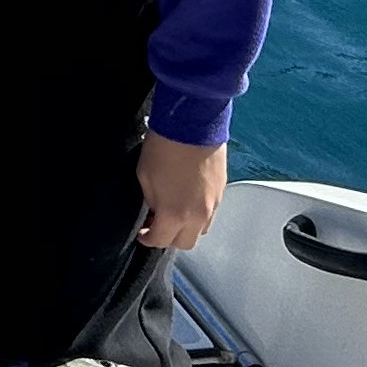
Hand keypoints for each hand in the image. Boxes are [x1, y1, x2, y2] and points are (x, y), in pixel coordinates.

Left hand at [136, 132, 225, 249]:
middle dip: (170, 237)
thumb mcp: (145, 177)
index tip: (144, 233)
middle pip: (185, 243)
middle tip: (158, 223)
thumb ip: (152, 201)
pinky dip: (199, 213)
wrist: (192, 123)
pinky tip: (188, 199)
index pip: (160, 240)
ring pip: (201, 230)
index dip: (148, 238)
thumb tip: (156, 210)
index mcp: (174, 214)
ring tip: (176, 211)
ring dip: (187, 227)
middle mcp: (198, 215)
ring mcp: (214, 204)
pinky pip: (211, 213)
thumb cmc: (164, 147)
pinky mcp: (222, 191)